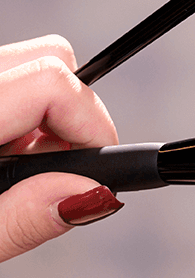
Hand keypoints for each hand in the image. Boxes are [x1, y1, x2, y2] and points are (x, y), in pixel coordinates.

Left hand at [0, 35, 121, 261]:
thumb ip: (21, 219)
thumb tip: (95, 194)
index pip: (54, 84)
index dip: (94, 127)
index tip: (101, 174)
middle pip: (51, 58)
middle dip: (75, 114)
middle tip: (57, 173)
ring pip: (29, 67)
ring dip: (43, 119)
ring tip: (15, 173)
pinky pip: (9, 83)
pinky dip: (19, 119)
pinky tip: (0, 159)